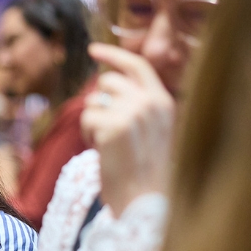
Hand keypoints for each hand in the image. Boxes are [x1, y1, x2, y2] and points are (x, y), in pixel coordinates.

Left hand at [81, 43, 174, 217]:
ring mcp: (132, 111)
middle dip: (98, 103)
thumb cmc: (143, 172)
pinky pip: (86, 119)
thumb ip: (135, 106)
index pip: (138, 65)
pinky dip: (87, 135)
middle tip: (103, 130)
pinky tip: (101, 150)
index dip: (113, 55)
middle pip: (108, 82)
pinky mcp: (112, 125)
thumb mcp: (149, 131)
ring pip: (94, 101)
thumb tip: (103, 86)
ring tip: (107, 144)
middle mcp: (150, 101)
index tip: (93, 50)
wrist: (144, 200)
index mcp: (164, 101)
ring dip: (92, 122)